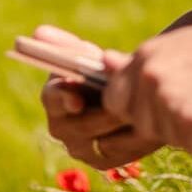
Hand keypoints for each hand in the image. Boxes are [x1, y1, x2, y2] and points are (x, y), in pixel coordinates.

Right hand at [33, 25, 159, 168]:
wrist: (125, 94)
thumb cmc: (101, 71)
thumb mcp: (88, 55)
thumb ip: (67, 47)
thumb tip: (39, 32)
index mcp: (53, 97)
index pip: (52, 97)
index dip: (63, 97)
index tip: (77, 98)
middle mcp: (60, 128)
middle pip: (81, 126)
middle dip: (105, 113)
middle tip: (129, 102)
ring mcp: (81, 148)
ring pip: (103, 140)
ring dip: (125, 125)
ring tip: (146, 112)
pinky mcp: (103, 159)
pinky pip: (121, 152)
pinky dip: (137, 139)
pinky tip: (152, 125)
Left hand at [102, 17, 191, 156]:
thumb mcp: (183, 47)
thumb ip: (144, 62)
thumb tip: (103, 61)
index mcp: (145, 57)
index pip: (115, 100)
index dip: (139, 109)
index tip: (170, 102)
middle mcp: (150, 77)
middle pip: (139, 123)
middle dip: (166, 122)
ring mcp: (168, 101)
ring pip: (168, 137)